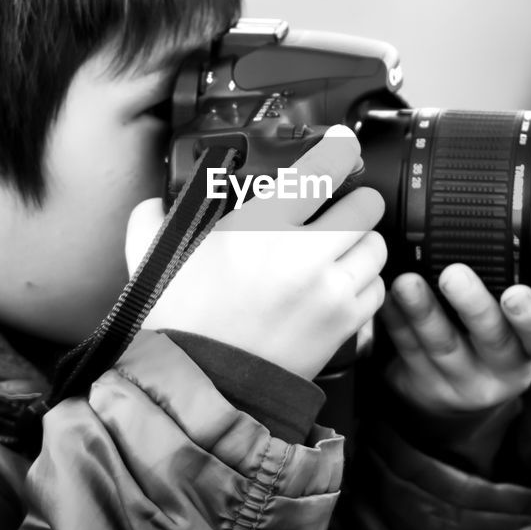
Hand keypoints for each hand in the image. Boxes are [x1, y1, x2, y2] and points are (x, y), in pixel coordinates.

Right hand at [125, 125, 386, 379]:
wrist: (202, 385)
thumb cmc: (180, 323)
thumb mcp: (154, 258)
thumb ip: (153, 219)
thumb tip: (155, 202)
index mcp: (260, 226)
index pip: (321, 169)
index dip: (341, 150)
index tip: (345, 144)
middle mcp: (303, 253)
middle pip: (365, 205)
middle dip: (356, 203)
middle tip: (341, 209)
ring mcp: (329, 289)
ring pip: (376, 246)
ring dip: (361, 244)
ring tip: (340, 252)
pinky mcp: (344, 323)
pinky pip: (376, 289)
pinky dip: (363, 285)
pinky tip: (340, 287)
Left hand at [379, 264, 530, 413]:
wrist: (456, 400)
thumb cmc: (485, 342)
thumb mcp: (509, 324)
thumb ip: (503, 285)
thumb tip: (483, 220)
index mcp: (528, 347)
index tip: (516, 293)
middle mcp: (500, 368)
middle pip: (490, 338)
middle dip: (472, 304)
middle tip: (454, 275)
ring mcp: (461, 381)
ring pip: (442, 345)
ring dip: (423, 310)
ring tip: (407, 283)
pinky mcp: (424, 385)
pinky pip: (407, 350)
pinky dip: (396, 319)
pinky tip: (386, 297)